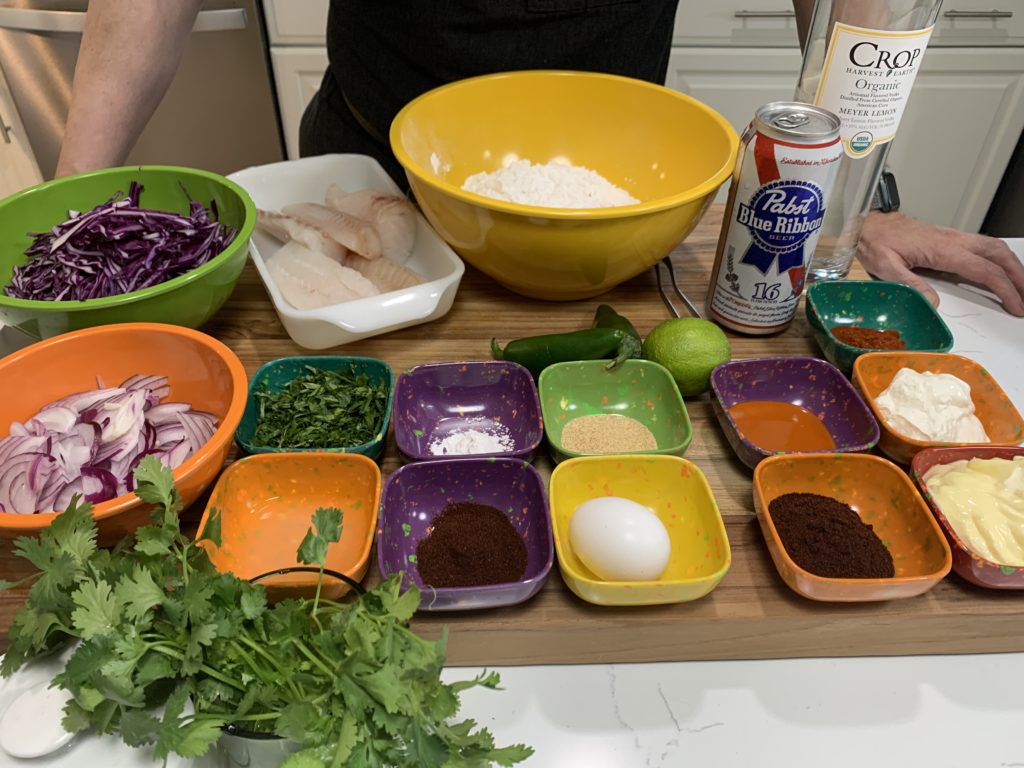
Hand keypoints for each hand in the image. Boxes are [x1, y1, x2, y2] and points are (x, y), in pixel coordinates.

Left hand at [857, 211, 1023, 316]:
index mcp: (942, 249)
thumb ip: (910, 284)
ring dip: (1012, 265)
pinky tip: (1001, 270)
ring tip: (1021, 286)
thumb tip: (934, 303)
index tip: (1016, 305)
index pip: (983, 270)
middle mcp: (954, 240)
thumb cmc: (875, 241)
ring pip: (994, 248)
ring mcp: (954, 237)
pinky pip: (983, 247)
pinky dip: (999, 259)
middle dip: (1019, 276)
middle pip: (999, 255)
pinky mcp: (950, 239)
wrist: (869, 223)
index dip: (1004, 289)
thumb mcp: (885, 267)